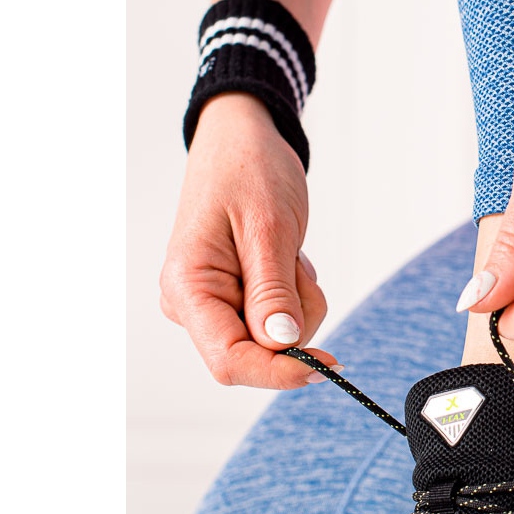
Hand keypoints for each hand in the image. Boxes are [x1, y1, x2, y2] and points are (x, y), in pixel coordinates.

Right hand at [160, 93, 334, 387]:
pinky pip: (279, 320)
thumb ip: (273, 290)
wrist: (243, 141)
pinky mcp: (233, 299)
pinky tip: (285, 258)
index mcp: (188, 287)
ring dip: (299, 304)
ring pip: (275, 340)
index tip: (325, 364)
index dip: (279, 372)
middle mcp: (191, 304)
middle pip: (256, 354)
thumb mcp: (268, 227)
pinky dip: (295, 296)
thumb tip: (281, 344)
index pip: (229, 361)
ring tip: (288, 254)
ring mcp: (211, 303)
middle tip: (298, 267)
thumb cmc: (249, 172)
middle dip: (294, 322)